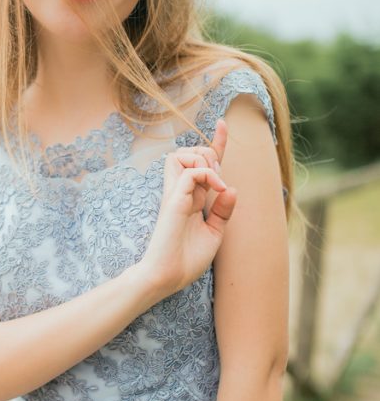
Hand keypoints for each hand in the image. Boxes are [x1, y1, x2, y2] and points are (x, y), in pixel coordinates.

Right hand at [139, 118, 236, 295]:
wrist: (168, 277)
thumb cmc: (186, 260)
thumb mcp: (214, 233)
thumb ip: (222, 211)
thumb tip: (231, 187)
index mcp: (190, 199)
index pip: (201, 163)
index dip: (215, 142)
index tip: (222, 124)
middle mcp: (181, 192)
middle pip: (191, 152)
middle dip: (211, 153)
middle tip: (219, 181)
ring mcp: (175, 194)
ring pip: (183, 154)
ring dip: (205, 160)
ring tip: (215, 183)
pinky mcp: (173, 200)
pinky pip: (190, 171)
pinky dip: (207, 173)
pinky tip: (216, 188)